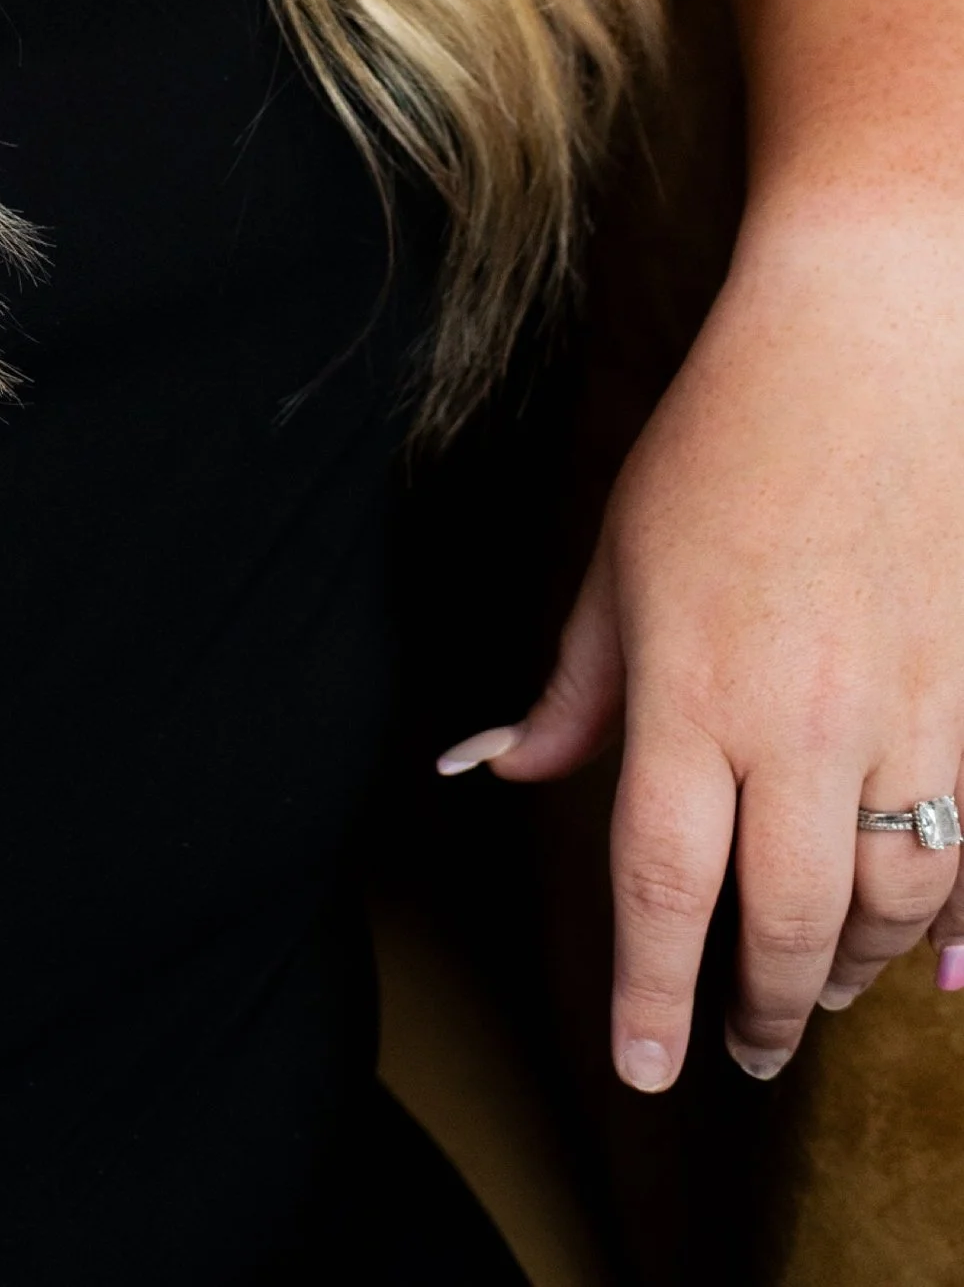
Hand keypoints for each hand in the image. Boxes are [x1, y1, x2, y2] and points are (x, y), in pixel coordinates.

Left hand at [435, 205, 963, 1086]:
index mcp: (691, 687)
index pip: (660, 881)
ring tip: (810, 993)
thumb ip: (574, 687)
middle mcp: (799, 719)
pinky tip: (923, 960)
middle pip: (778, 920)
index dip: (650, 990)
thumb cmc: (723, 442)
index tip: (642, 1067)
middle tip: (738, 1056)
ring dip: (844, 970)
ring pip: (884, 902)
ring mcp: (902, 713)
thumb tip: (497, 770)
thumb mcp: (619, 557)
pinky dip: (945, 922)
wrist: (870, 348)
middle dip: (754, 1009)